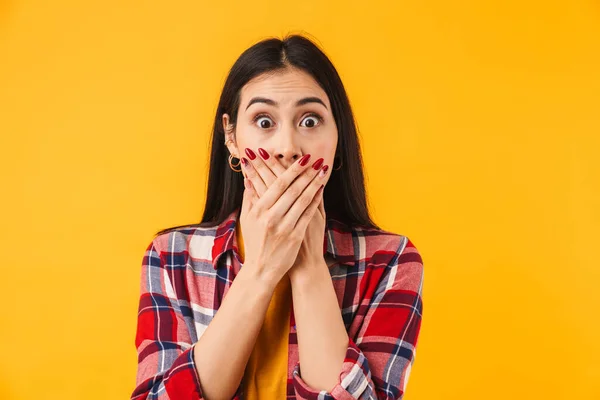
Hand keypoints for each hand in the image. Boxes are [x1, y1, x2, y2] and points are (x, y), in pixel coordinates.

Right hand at [238, 149, 327, 287]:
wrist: (261, 270)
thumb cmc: (254, 243)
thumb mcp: (246, 220)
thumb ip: (248, 198)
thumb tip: (248, 178)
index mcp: (259, 210)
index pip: (277, 185)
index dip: (291, 170)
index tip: (302, 159)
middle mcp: (271, 217)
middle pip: (292, 190)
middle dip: (305, 173)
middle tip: (315, 160)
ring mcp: (284, 227)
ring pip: (302, 200)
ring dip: (313, 184)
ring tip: (322, 172)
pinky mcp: (294, 237)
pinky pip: (307, 215)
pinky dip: (315, 201)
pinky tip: (321, 191)